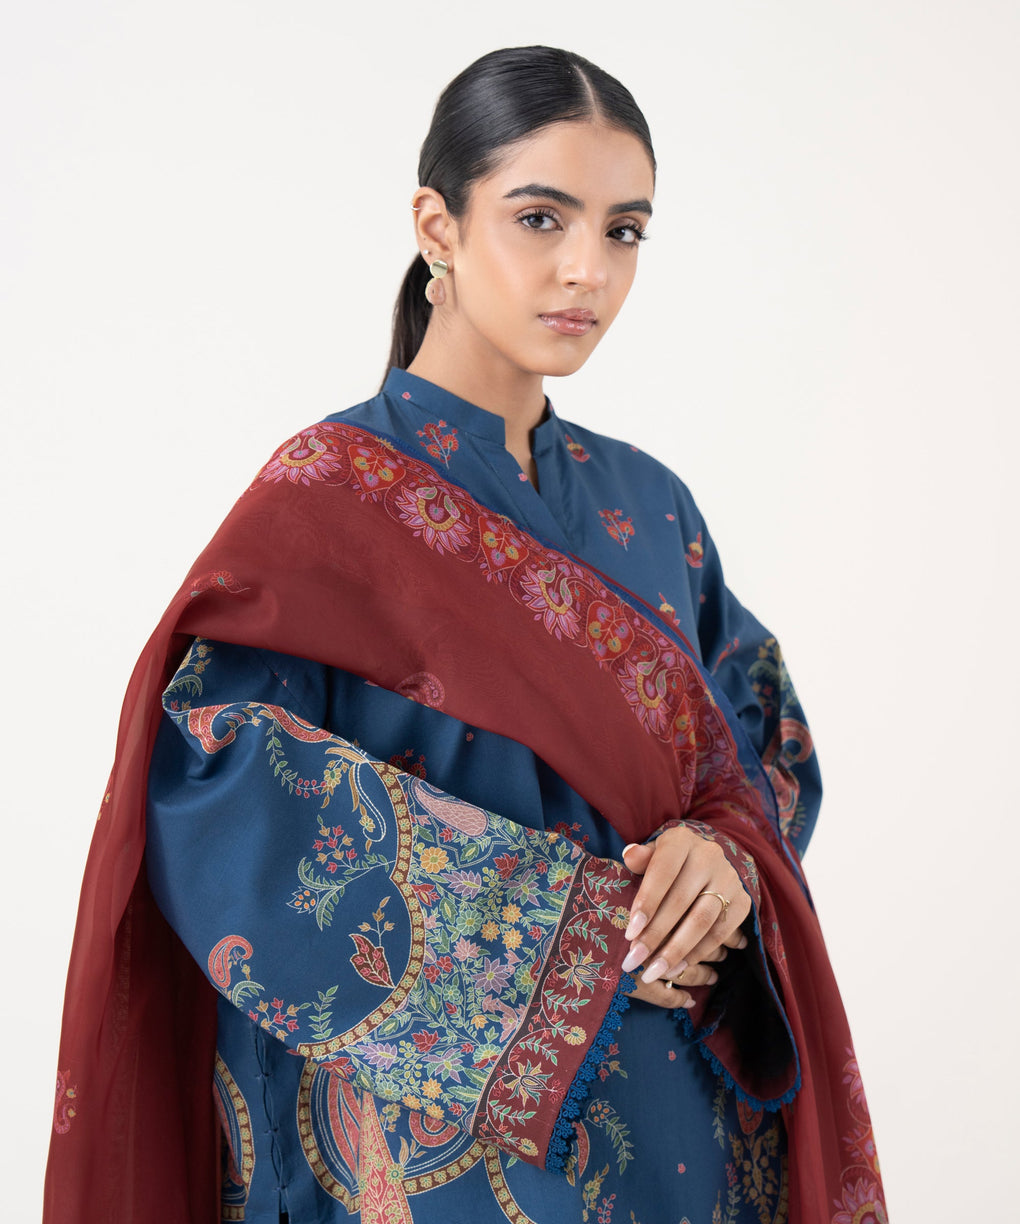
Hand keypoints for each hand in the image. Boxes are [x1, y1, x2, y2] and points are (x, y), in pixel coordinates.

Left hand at [619, 831, 750, 1002]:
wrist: (707, 862)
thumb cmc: (668, 863)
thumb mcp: (653, 855)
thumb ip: (641, 858)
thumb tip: (629, 854)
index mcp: (681, 841)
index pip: (662, 872)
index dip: (646, 903)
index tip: (629, 934)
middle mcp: (709, 856)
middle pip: (680, 901)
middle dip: (655, 935)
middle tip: (635, 961)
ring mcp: (729, 878)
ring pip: (701, 920)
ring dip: (676, 951)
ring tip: (655, 972)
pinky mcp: (743, 901)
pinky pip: (719, 933)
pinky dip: (698, 953)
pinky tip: (678, 968)